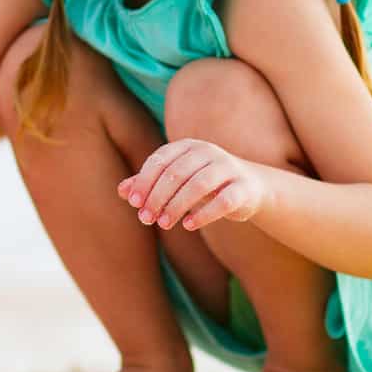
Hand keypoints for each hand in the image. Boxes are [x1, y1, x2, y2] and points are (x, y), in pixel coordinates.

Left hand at [118, 139, 271, 231]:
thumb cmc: (204, 184)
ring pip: (198, 185)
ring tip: (163, 224)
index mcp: (188, 146)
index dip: (144, 182)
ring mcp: (228, 168)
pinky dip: (204, 214)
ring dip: (177, 206)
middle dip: (158, 197)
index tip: (134, 203)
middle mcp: (208, 152)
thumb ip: (149, 184)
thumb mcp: (176, 181)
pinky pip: (223, 201)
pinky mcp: (243, 188)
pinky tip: (189, 225)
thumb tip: (121, 191)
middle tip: (146, 219)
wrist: (249, 189)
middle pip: (177, 173)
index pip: (160, 161)